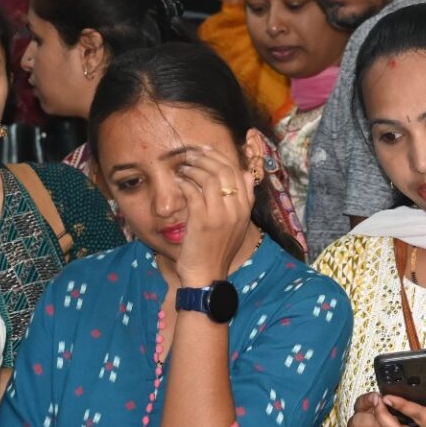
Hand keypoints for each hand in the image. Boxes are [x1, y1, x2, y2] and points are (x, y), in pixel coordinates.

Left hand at [171, 145, 253, 285]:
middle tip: (189, 154)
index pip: (238, 172)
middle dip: (205, 158)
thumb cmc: (218, 249)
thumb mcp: (237, 224)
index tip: (205, 151)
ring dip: (193, 168)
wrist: (207, 275)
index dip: (220, 157)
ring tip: (182, 166)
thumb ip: (244, 199)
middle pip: (224, 171)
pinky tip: (178, 181)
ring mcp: (220, 215)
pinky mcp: (202, 221)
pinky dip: (184, 183)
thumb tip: (247, 174)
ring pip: (209, 178)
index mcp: (246, 209)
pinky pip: (193, 192)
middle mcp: (237, 209)